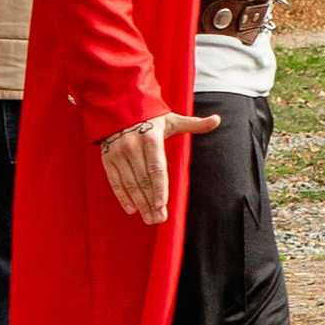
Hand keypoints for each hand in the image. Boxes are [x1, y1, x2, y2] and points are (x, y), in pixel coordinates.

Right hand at [99, 110, 217, 224]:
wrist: (119, 104)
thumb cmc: (150, 116)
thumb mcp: (172, 119)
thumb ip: (194, 124)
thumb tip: (217, 120)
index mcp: (150, 138)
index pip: (156, 168)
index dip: (159, 188)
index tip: (162, 205)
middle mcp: (132, 146)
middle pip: (143, 180)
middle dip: (151, 202)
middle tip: (159, 219)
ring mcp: (118, 152)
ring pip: (129, 183)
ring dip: (139, 203)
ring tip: (149, 218)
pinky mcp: (107, 158)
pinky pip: (114, 181)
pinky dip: (122, 196)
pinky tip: (132, 209)